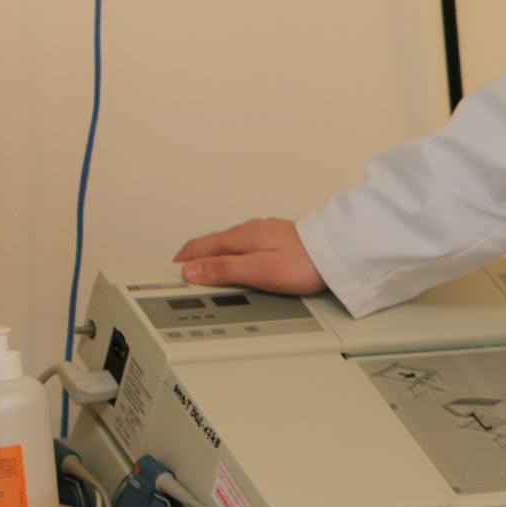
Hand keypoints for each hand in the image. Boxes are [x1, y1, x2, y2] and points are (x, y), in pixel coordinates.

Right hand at [172, 217, 325, 295]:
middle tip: (179, 275)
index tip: (167, 275)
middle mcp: (250, 231)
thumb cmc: (304, 262)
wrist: (337, 252)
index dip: (181, 262)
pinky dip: (230, 257)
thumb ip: (223, 269)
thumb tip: (191, 270)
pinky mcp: (276, 240)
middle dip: (192, 258)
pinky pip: (244, 247)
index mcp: (240, 237)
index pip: (198, 247)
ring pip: (228, 245)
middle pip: (210, 244)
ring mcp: (263, 234)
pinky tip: (236, 266)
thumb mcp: (258, 270)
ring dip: (211, 257)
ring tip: (201, 273)